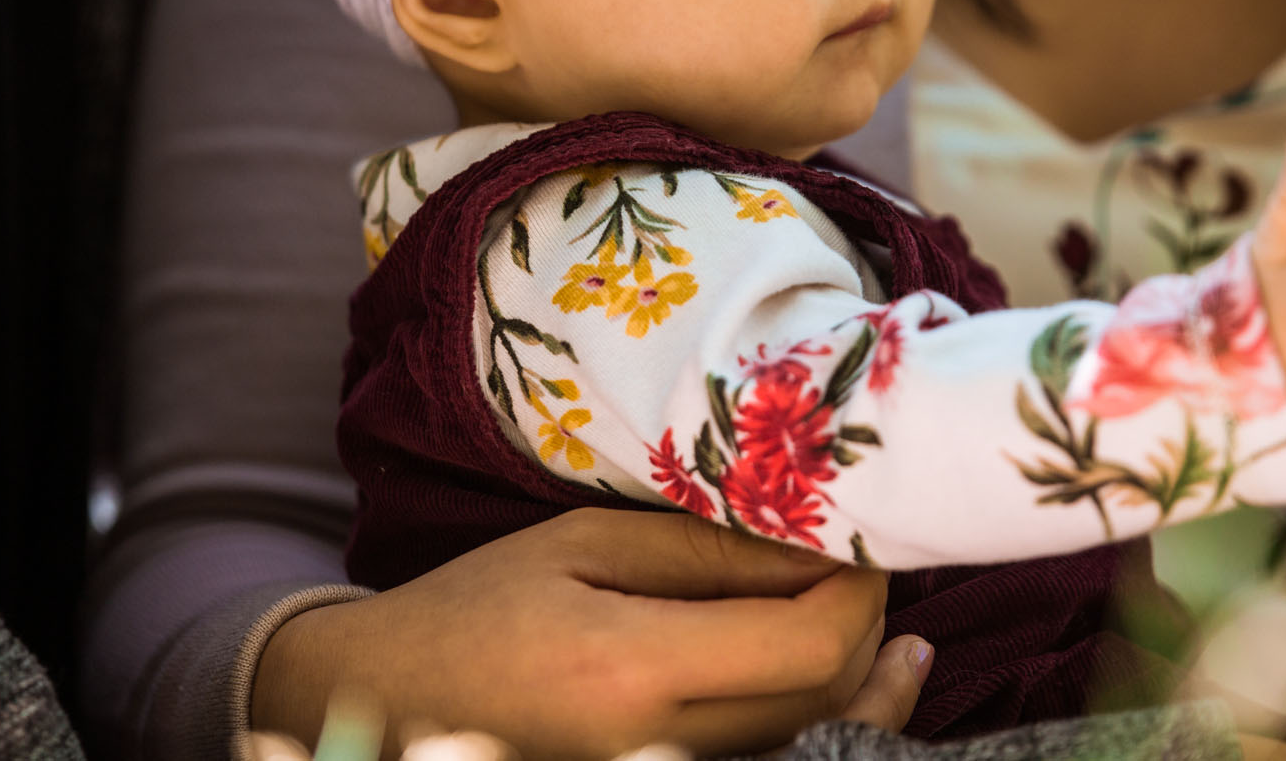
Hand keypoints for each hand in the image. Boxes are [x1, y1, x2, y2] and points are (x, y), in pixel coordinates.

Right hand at [251, 508, 898, 759]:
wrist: (387, 702)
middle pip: (823, 703)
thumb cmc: (481, 604)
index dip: (861, 595)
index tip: (868, 546)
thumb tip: (817, 550)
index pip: (808, 645)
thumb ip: (707, 551)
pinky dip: (813, 726)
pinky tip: (840, 689)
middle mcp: (655, 750)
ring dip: (862, 690)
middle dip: (872, 639)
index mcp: (632, 670)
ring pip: (805, 743)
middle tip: (883, 579)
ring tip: (898, 643)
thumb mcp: (586, 544)